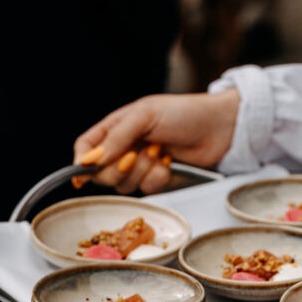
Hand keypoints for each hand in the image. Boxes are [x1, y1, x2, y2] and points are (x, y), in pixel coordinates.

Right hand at [72, 90, 239, 194]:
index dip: (83, 162)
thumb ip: (117, 137)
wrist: (218, 128)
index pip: (85, 148)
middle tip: (138, 152)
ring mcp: (140, 164)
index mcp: (115, 127)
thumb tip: (92, 160)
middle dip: (121, 167)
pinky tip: (170, 161)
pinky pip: (147, 189)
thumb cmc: (183, 112)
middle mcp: (124, 147)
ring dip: (144, 170)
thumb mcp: (145, 116)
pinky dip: (159, 177)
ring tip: (160, 151)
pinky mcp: (157, 177)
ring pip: (125, 184)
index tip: (86, 173)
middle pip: (102, 173)